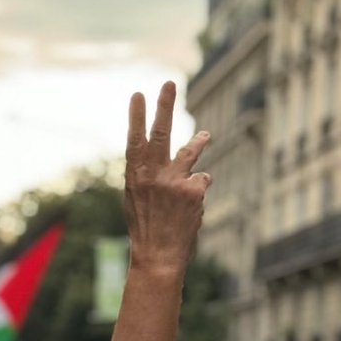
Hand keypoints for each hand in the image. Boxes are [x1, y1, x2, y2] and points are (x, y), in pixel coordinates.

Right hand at [124, 80, 211, 272]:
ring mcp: (175, 181)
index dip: (137, 116)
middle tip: (169, 83)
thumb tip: (168, 156)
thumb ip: (147, 176)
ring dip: (198, 142)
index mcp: (135, 176)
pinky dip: (198, 192)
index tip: (138, 94)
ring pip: (190, 152)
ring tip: (206, 135)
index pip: (135, 139)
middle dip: (165, 105)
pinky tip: (192, 208)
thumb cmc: (145, 230)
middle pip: (162, 132)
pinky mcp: (194, 191)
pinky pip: (201, 181)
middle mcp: (154, 174)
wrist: (158, 257)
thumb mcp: (136, 200)